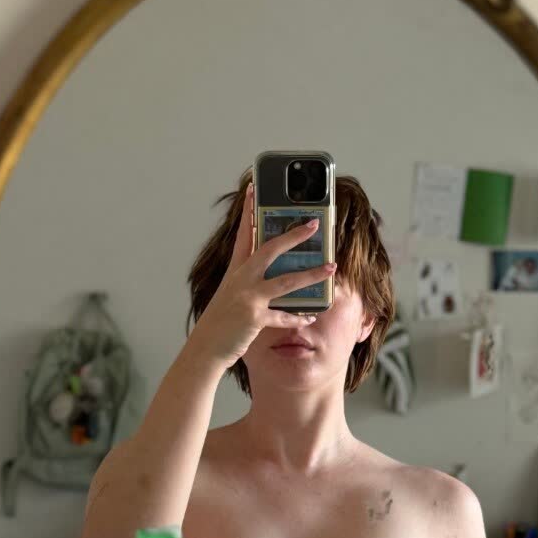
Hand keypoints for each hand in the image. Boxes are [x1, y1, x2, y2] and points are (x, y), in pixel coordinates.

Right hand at [189, 182, 335, 369]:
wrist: (205, 348)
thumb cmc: (220, 321)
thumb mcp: (231, 294)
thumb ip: (249, 280)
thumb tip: (275, 272)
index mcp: (235, 270)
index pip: (244, 234)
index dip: (249, 210)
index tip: (255, 189)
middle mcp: (241, 279)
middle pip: (271, 249)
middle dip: (295, 236)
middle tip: (314, 224)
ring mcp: (248, 297)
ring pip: (286, 281)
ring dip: (312, 274)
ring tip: (331, 268)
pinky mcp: (254, 317)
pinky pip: (284, 316)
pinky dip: (298, 317)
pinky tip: (310, 315)